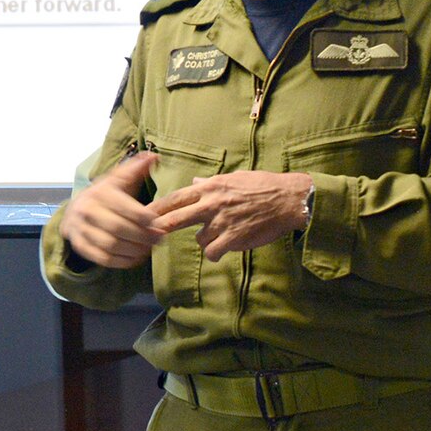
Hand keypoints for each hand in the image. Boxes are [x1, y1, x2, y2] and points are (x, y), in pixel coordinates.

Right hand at [59, 151, 168, 268]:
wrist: (75, 210)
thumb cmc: (104, 194)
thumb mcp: (118, 179)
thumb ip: (136, 169)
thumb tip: (154, 156)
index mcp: (100, 192)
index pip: (128, 209)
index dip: (147, 220)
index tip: (159, 224)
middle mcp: (87, 210)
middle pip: (119, 229)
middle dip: (143, 237)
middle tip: (158, 240)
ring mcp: (81, 229)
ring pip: (111, 245)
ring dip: (134, 250)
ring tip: (147, 249)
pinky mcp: (79, 245)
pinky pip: (102, 258)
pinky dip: (121, 261)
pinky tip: (134, 258)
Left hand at [152, 170, 311, 258]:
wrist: (287, 199)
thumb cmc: (262, 186)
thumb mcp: (233, 178)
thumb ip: (210, 184)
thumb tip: (193, 183)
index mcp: (210, 187)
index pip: (176, 197)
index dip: (158, 207)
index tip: (142, 213)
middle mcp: (212, 203)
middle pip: (176, 218)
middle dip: (160, 227)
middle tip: (149, 235)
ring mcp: (222, 221)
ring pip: (199, 238)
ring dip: (206, 240)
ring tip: (222, 234)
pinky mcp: (233, 238)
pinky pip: (213, 251)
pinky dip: (216, 252)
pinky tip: (224, 248)